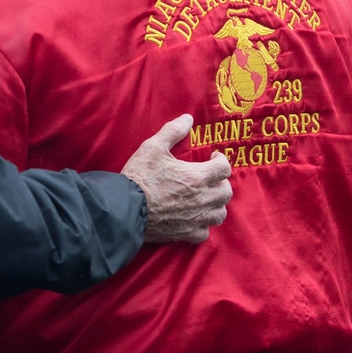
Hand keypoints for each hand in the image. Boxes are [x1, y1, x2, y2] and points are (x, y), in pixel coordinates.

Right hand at [121, 114, 231, 243]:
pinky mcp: (185, 233)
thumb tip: (188, 118)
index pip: (225, 168)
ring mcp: (195, 218)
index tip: (212, 158)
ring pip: (220, 213)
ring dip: (216, 203)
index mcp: (197, 177)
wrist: (125, 207)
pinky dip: (203, 224)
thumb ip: (173, 131)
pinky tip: (194, 217)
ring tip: (205, 197)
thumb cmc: (140, 176)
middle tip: (209, 177)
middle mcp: (202, 199)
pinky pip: (205, 232)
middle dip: (220, 182)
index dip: (221, 160)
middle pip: (226, 192)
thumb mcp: (153, 147)